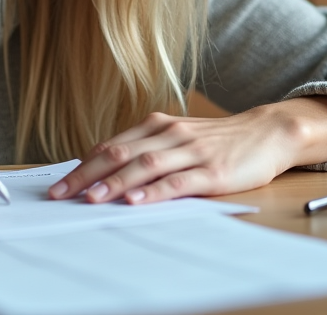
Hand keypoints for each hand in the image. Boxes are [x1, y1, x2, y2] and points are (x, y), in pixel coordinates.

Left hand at [47, 96, 326, 204]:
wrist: (268, 132)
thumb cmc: (218, 141)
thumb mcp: (178, 138)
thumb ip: (147, 150)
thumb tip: (106, 173)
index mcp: (156, 126)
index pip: (110, 146)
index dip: (82, 165)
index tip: (58, 184)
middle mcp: (169, 134)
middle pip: (119, 153)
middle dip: (86, 176)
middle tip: (60, 195)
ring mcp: (190, 151)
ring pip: (144, 166)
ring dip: (114, 183)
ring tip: (91, 199)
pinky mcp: (211, 170)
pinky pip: (177, 181)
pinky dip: (153, 191)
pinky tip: (136, 200)